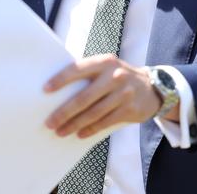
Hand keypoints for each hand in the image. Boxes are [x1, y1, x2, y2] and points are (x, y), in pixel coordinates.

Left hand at [43, 54, 162, 138]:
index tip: (45, 90)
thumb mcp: (106, 68)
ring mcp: (124, 93)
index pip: (78, 69)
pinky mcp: (130, 109)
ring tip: (60, 131)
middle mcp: (115, 75)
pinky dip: (90, 129)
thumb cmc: (118, 77)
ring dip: (74, 124)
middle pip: (84, 97)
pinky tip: (79, 134)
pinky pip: (105, 122)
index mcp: (104, 62)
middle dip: (64, 112)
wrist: (151, 88)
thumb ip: (87, 74)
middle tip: (49, 122)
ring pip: (93, 113)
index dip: (61, 80)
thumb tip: (57, 92)